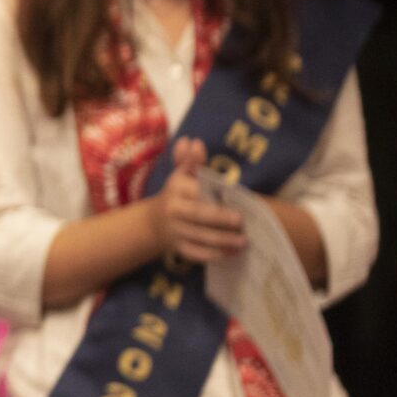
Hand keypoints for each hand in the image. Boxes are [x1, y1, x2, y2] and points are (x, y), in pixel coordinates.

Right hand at [153, 137, 245, 262]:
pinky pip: (197, 253)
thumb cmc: (176, 195)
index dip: (217, 196)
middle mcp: (173, 211)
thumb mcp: (180, 176)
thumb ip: (190, 161)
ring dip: (223, 241)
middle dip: (221, 220)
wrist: (152, 223)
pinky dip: (215, 255)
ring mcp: (175, 231)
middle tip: (242, 222)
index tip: (238, 199)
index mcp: (176, 190)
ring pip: (201, 237)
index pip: (197, 192)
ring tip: (244, 242)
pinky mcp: (178, 248)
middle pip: (200, 216)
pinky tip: (232, 254)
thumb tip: (193, 142)